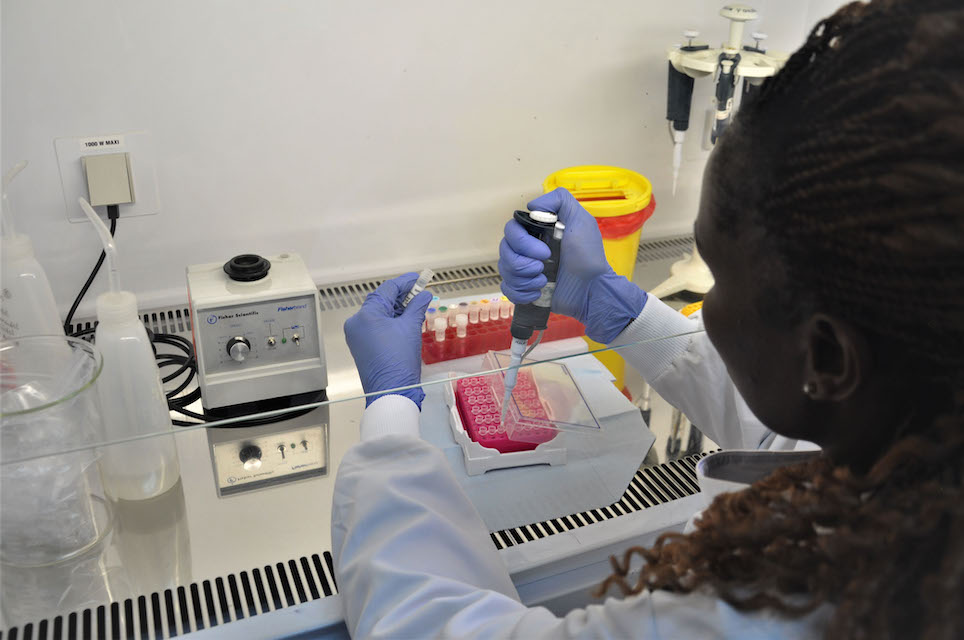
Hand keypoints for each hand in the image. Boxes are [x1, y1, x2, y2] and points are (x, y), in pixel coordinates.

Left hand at [344, 273, 431, 407]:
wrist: (392, 391)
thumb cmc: (398, 361)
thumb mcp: (410, 328)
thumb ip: (417, 306)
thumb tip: (424, 295)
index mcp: (365, 315)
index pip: (386, 290)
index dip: (405, 282)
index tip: (418, 278)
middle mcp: (356, 323)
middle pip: (381, 301)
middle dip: (402, 296)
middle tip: (421, 292)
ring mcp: (357, 335)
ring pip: (379, 314)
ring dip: (397, 309)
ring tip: (416, 306)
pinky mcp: (361, 346)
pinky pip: (376, 326)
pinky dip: (390, 322)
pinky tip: (406, 320)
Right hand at [498, 188, 646, 342]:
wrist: (592, 289)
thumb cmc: (589, 256)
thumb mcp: (581, 220)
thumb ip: (560, 200)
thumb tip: (531, 206)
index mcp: (537, 232)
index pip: (511, 230)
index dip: (523, 242)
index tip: (545, 251)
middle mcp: (527, 248)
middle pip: (504, 251)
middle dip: (522, 263)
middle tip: (543, 266)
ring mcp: (524, 269)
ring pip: (504, 270)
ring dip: (525, 278)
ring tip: (544, 281)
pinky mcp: (524, 289)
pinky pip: (507, 289)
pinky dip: (522, 292)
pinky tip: (538, 292)